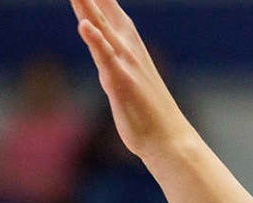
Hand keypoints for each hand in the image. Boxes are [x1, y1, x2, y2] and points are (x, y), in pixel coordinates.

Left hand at [71, 0, 195, 163]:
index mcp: (125, 39)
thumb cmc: (145, 108)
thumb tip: (94, 34)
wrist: (168, 138)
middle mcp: (125, 44)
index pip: (104, 2)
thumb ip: (106, 50)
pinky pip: (106, 59)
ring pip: (100, 26)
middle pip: (100, 5)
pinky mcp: (121, 82)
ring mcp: (124, 61)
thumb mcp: (121, 71)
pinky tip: (84, 26)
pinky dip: (96, 41)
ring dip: (86, 4)